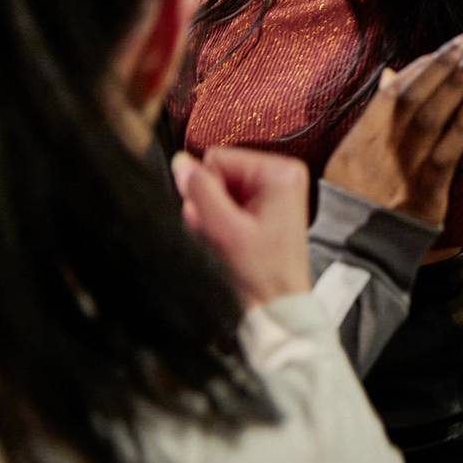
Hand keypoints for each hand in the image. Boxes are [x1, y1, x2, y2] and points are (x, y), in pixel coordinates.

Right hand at [172, 148, 311, 308]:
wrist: (277, 305)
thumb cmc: (263, 274)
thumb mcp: (225, 230)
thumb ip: (200, 192)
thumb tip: (181, 162)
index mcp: (280, 172)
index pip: (218, 157)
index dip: (206, 188)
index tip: (217, 217)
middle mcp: (280, 176)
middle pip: (217, 175)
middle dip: (209, 205)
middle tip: (220, 234)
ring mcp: (272, 192)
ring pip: (217, 192)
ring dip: (211, 217)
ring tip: (226, 241)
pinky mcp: (263, 208)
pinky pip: (226, 205)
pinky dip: (219, 224)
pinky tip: (227, 243)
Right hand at [322, 32, 462, 226]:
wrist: (355, 255)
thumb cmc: (356, 202)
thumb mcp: (351, 155)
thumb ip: (375, 115)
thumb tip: (393, 74)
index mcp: (360, 138)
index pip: (393, 92)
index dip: (422, 67)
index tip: (446, 48)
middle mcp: (381, 148)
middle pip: (414, 97)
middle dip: (443, 64)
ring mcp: (404, 169)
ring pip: (432, 118)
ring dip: (456, 83)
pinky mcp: (427, 192)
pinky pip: (446, 155)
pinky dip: (462, 127)